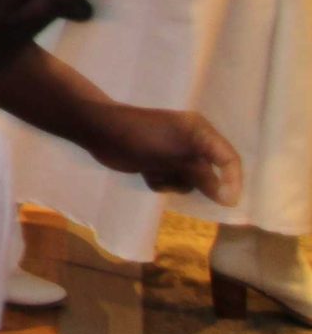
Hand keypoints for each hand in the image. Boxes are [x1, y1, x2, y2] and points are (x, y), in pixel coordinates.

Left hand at [85, 104, 241, 206]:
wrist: (100, 131)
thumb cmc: (140, 138)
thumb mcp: (175, 156)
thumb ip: (202, 175)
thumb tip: (227, 198)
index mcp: (200, 132)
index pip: (229, 159)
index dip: (233, 180)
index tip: (226, 202)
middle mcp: (192, 143)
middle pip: (210, 174)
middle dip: (192, 180)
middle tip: (173, 175)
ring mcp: (174, 154)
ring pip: (190, 182)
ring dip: (174, 182)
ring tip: (155, 169)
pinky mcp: (159, 164)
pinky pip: (171, 183)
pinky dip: (161, 182)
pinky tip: (146, 172)